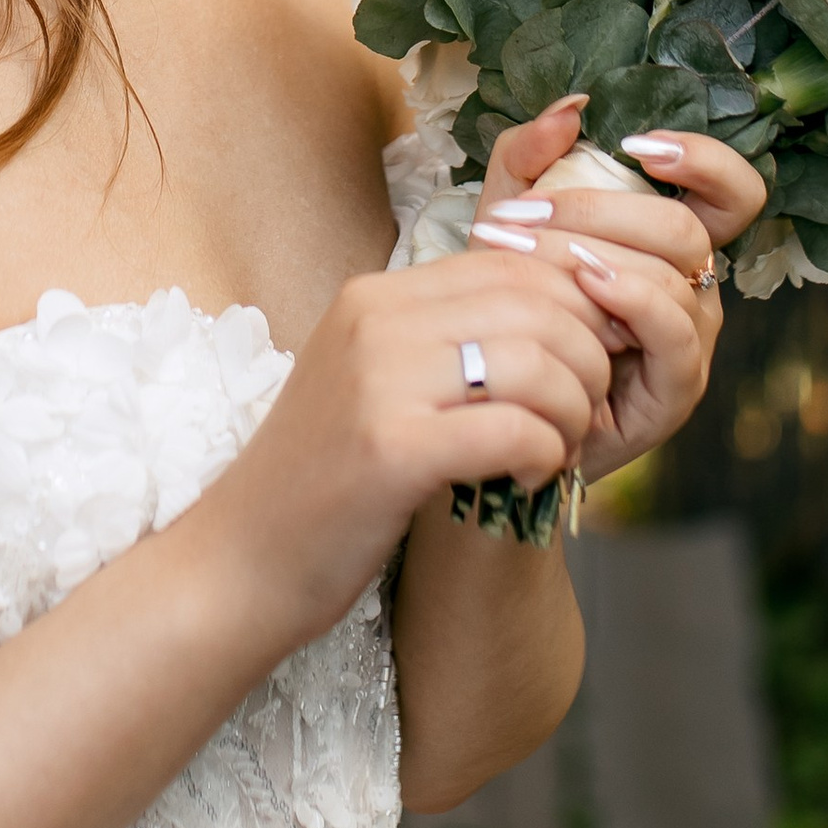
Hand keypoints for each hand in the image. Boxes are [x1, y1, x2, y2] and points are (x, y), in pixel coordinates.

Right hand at [209, 246, 615, 650]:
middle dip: (588, 362)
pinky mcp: (391, 449)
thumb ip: (443, 343)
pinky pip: (514, 429)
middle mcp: (374, 321)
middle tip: (584, 416)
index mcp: (374, 296)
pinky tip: (526, 482)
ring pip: (536, 361)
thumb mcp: (374, 385)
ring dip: (572, 413)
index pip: (514, 263)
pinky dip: (544, 456)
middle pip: (537, 304)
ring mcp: (378, 381)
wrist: (239, 564)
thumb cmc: (321, 484)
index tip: (587, 366)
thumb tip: (553, 322)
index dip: (577, 309)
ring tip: (558, 451)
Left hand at [468, 96, 765, 484]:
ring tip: (518, 250)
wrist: (486, 395)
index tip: (638, 144)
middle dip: (603, 208)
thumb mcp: (507, 215)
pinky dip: (633, 298)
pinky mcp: (676, 389)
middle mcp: (694, 288)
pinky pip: (676, 332)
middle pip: (689, 228)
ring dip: (592, 251)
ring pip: (675, 275)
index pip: (733, 192)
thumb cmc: (507, 301)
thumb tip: (574, 108)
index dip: (705, 160)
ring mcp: (690, 340)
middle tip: (523, 213)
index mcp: (670, 242)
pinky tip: (584, 285)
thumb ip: (530, 156)